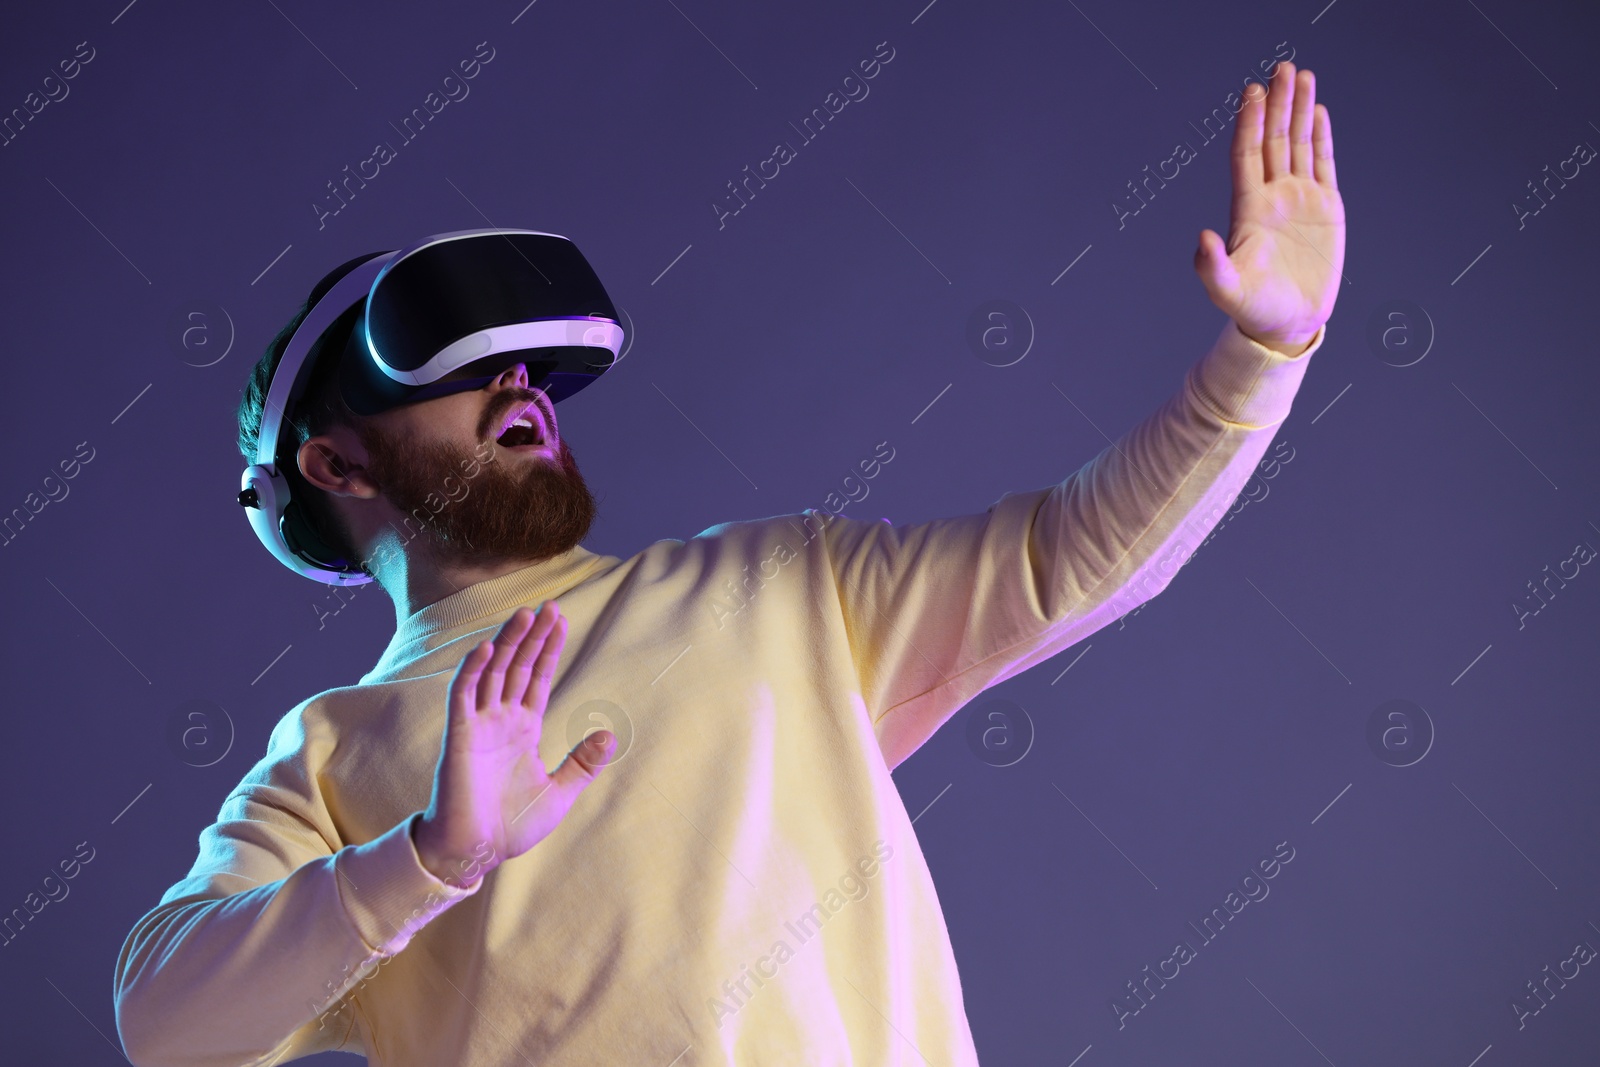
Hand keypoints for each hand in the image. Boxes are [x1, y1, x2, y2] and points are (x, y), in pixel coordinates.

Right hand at [412, 602, 615, 886]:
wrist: (476, 851)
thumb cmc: (512, 826)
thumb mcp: (560, 793)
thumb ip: (582, 763)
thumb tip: (610, 734)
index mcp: (524, 729)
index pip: (537, 678)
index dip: (548, 650)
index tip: (561, 621)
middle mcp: (501, 720)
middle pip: (518, 666)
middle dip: (533, 636)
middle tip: (551, 605)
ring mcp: (478, 725)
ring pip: (492, 672)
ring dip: (507, 642)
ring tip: (526, 614)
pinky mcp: (459, 737)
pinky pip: (463, 696)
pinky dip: (472, 670)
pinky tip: (486, 647)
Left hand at [1194, 60, 1344, 354]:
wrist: (1287, 324)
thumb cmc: (1254, 309)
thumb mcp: (1227, 291)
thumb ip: (1211, 267)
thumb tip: (1201, 238)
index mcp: (1248, 210)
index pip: (1247, 156)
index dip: (1249, 123)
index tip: (1252, 92)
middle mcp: (1272, 197)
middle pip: (1273, 140)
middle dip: (1277, 104)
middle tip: (1282, 68)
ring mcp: (1299, 200)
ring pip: (1297, 145)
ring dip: (1299, 110)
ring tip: (1302, 75)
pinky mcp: (1326, 209)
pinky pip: (1323, 164)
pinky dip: (1320, 137)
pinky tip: (1318, 112)